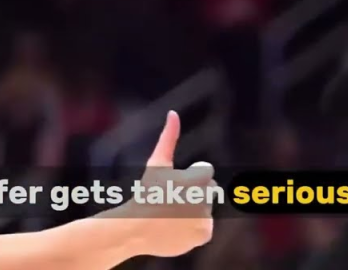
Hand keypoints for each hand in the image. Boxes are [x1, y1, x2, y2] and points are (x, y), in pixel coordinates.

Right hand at [116, 111, 216, 257]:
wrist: (137, 227)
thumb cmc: (146, 192)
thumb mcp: (157, 163)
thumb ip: (169, 137)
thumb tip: (173, 113)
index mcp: (199, 178)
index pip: (206, 171)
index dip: (189, 176)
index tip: (174, 184)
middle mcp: (206, 198)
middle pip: (209, 189)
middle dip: (195, 192)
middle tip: (172, 200)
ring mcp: (206, 218)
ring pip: (206, 208)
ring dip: (194, 210)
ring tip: (172, 214)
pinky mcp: (205, 233)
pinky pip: (205, 226)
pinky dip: (194, 228)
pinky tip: (177, 226)